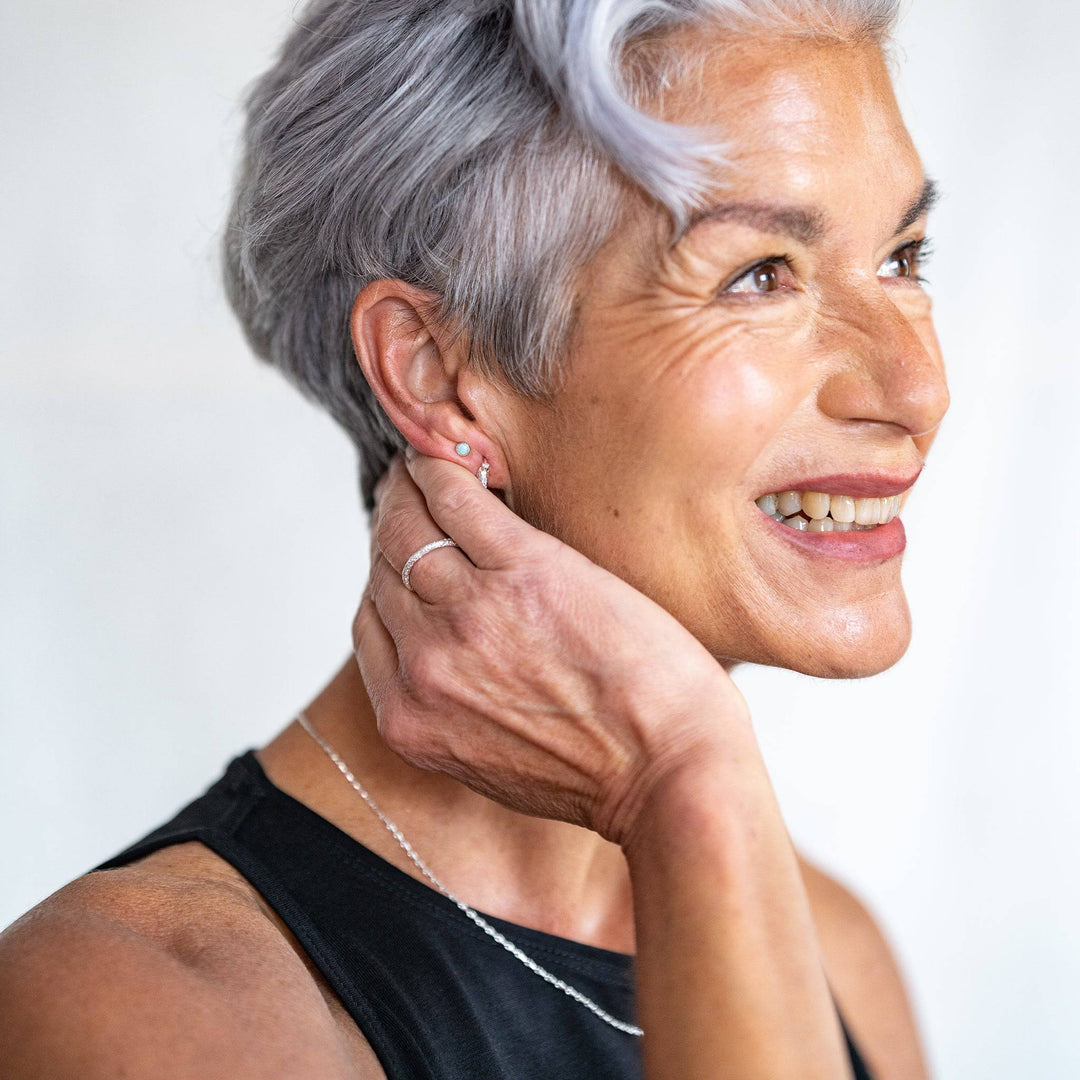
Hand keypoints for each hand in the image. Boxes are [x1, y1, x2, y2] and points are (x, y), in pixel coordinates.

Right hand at [353, 449, 751, 846]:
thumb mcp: (495, 761)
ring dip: (410, 487)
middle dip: (390, 526)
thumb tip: (453, 657)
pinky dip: (445, 471)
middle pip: (383, 570)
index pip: (370, 622)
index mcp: (412, 718)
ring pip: (409, 529)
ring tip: (426, 466)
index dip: (384, 578)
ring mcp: (469, 614)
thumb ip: (456, 708)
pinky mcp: (524, 571)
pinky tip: (449, 455)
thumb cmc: (605, 774)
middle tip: (405, 493)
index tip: (399, 552)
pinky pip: (459, 502)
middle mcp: (424, 664)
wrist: (670, 776)